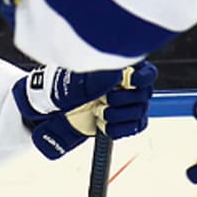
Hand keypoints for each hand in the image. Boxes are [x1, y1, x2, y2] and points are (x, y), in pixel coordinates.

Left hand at [14, 61, 157, 158]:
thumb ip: (94, 80)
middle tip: (104, 101)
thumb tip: (116, 75)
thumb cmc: (61, 89)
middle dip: (125, 100)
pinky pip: (136, 126)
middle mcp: (125, 84)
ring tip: (100, 113)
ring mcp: (125, 102)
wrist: (51, 111)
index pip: (145, 72)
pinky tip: (105, 126)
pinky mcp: (123, 120)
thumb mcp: (72, 84)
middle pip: (145, 94)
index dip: (141, 79)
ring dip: (120, 115)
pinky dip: (121, 129)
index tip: (128, 83)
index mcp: (116, 67)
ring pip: (140, 111)